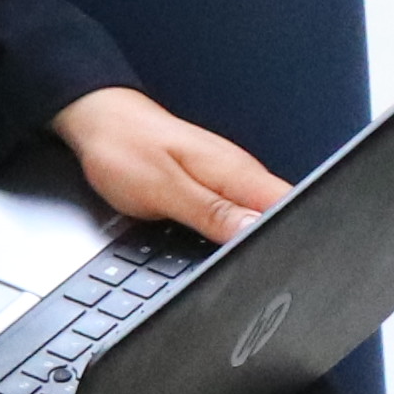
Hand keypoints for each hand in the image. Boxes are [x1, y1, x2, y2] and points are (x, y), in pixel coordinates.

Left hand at [50, 84, 288, 244]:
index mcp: (235, 171)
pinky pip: (238, 213)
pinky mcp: (214, 185)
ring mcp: (228, 178)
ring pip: (259, 216)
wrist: (101, 120)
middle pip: (280, 215)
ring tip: (243, 265)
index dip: (293, 237)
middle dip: (276, 244)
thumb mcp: (163, 189)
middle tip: (258, 273)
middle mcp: (239, 172)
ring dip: (255, 240)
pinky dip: (234, 232)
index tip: (279, 262)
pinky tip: (222, 247)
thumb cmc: (124, 148)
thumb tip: (254, 231)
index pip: (290, 206)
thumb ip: (211, 212)